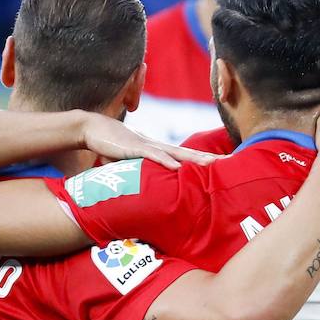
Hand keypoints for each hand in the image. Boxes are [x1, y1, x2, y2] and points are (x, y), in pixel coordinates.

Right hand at [78, 113, 217, 168]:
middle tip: (229, 162)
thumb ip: (134, 174)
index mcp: (155, 150)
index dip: (200, 159)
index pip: (183, 155)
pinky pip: (152, 155)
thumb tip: (138, 191)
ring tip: (212, 165)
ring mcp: (145, 145)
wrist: (90, 128)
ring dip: (193, 159)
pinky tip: (178, 167)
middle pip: (186, 152)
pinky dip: (165, 161)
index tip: (219, 164)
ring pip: (175, 152)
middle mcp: (155, 145)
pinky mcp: (133, 147)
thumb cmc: (106, 147)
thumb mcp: (124, 164)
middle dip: (207, 158)